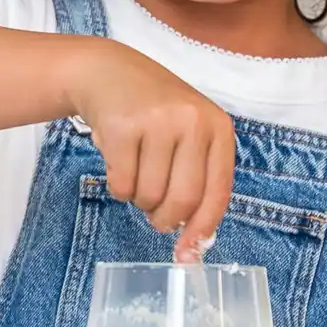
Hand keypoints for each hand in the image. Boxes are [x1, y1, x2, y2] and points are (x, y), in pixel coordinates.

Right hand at [68, 40, 234, 261]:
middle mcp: (192, 122)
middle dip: (164, 218)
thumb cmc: (153, 115)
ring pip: (149, 195)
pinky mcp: (122, 127)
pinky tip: (118, 162)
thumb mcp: (188, 136)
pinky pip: (121, 185)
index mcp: (218, 128)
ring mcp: (157, 122)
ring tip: (136, 173)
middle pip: (183, 200)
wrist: (108, 73)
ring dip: (138, 199)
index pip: (217, 192)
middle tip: (154, 214)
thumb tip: (194, 245)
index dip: (203, 228)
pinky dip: (117, 187)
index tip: (188, 254)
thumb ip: (197, 181)